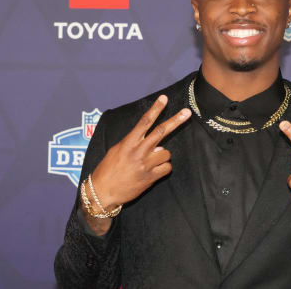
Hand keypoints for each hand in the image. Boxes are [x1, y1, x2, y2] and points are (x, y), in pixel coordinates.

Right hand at [88, 95, 190, 209]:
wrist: (103, 192)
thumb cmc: (108, 169)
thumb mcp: (117, 150)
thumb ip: (136, 144)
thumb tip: (156, 144)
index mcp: (128, 142)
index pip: (144, 122)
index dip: (156, 109)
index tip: (164, 99)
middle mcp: (138, 152)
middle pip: (160, 132)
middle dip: (175, 120)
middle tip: (187, 112)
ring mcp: (145, 165)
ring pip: (166, 153)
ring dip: (162, 156)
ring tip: (151, 162)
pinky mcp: (150, 178)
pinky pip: (167, 168)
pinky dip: (163, 168)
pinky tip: (154, 171)